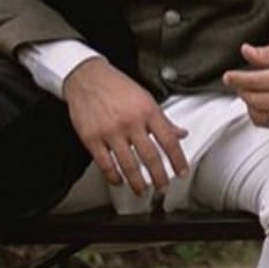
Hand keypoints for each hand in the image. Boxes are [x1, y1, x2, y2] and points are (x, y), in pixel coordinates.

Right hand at [62, 58, 188, 193]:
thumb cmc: (116, 86)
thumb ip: (163, 118)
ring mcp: (110, 132)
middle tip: (163, 186)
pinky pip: (105, 164)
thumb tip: (180, 133)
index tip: (181, 171)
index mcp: (147, 111)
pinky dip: (114, 177)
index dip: (178, 160)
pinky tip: (119, 181)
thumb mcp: (145, 97)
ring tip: (143, 190)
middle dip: (159, 177)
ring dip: (137, 182)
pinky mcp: (92, 138)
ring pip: (128, 165)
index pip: (168, 141)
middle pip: (150, 157)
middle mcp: (130, 122)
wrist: (87, 77)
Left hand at [223, 40, 268, 128]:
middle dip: (241, 90)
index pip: (258, 81)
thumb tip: (245, 51)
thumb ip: (267, 52)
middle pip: (255, 99)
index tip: (228, 76)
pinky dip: (258, 113)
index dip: (238, 79)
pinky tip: (259, 101)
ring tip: (249, 89)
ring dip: (248, 102)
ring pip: (258, 114)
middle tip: (237, 81)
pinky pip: (267, 123)